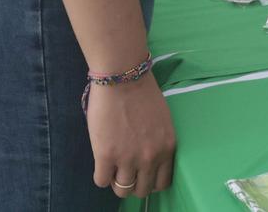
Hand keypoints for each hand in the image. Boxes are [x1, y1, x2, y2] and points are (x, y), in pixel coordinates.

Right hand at [87, 75, 174, 196]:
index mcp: (167, 148)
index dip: (150, 180)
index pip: (162, 183)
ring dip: (116, 181)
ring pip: (122, 190)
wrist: (122, 76)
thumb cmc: (142, 92)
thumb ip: (158, 142)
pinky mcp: (106, 155)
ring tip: (112, 169)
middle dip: (134, 183)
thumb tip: (147, 158)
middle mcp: (150, 158)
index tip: (142, 174)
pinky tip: (101, 163)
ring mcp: (128, 159)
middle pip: (142, 190)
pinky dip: (101, 176)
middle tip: (125, 171)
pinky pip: (101, 181)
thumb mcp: (162, 121)